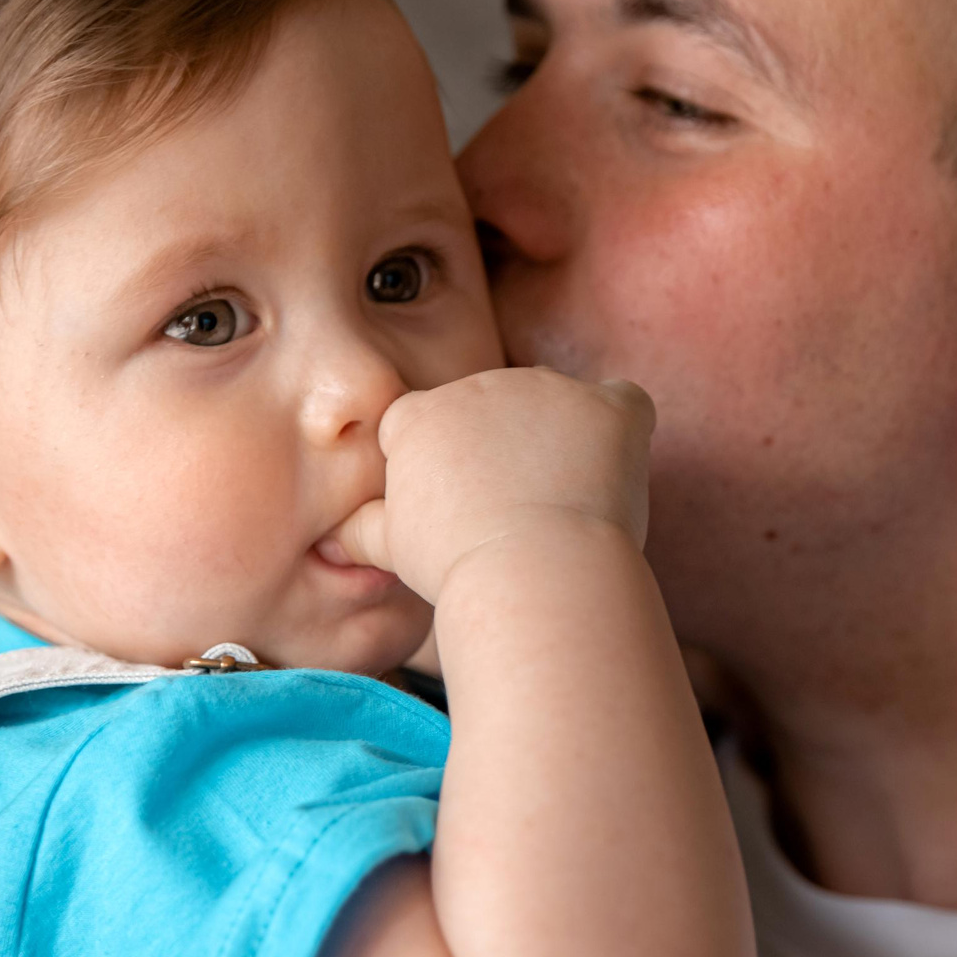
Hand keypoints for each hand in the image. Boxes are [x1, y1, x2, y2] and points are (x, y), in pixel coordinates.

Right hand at [329, 368, 653, 600]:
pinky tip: (614, 470)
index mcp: (421, 414)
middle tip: (514, 514)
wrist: (531, 570)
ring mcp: (548, 390)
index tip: (459, 507)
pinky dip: (621, 429)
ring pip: (556, 405)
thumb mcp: (394, 549)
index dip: (445, 465)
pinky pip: (623, 401)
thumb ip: (363, 530)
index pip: (427, 422)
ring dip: (560, 442)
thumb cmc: (455, 565)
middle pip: (493, 408)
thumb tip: (334, 538)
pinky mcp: (608, 408)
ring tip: (560, 506)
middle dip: (503, 450)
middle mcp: (482, 385)